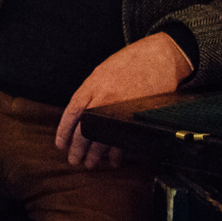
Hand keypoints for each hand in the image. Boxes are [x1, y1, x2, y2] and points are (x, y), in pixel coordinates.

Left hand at [56, 32, 192, 168]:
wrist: (160, 57)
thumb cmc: (131, 61)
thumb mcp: (102, 71)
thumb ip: (91, 91)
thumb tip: (80, 114)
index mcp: (92, 85)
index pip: (72, 114)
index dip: (64, 132)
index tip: (61, 144)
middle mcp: (104, 99)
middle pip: (84, 131)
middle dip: (77, 149)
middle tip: (74, 160)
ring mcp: (121, 109)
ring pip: (103, 139)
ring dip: (95, 154)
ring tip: (91, 163)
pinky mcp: (137, 117)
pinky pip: (123, 139)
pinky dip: (117, 151)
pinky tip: (113, 159)